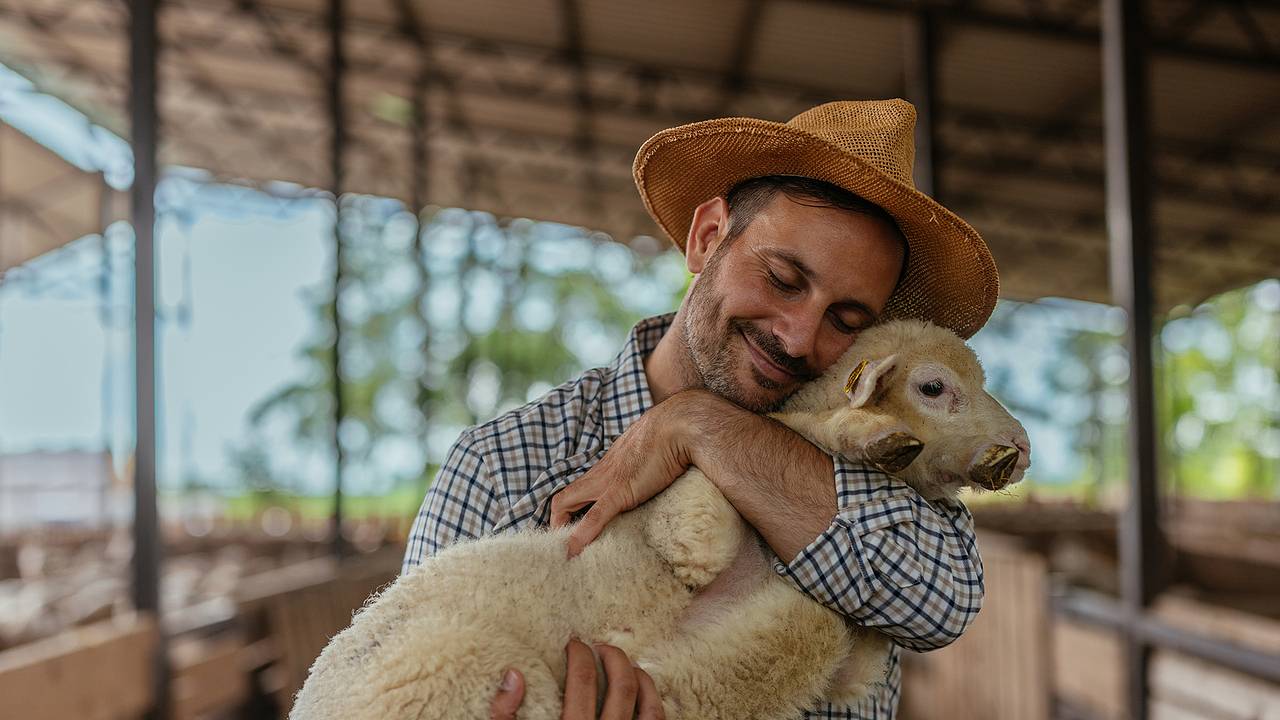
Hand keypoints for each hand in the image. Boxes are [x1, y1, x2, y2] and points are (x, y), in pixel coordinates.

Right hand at [489, 640, 665, 718]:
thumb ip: (504, 715)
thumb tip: (515, 674)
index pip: (583, 681)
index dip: (579, 655)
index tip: (573, 645)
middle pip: (622, 685)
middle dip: (613, 657)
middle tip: (600, 647)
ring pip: (648, 703)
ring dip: (640, 676)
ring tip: (626, 664)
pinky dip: (654, 701)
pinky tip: (643, 692)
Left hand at [550, 392, 705, 557]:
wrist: (679, 425)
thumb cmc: (670, 436)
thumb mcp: (650, 455)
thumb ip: (644, 466)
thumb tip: (654, 477)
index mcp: (609, 466)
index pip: (578, 488)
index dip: (571, 509)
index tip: (573, 528)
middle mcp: (601, 473)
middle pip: (564, 497)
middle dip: (557, 522)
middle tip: (561, 544)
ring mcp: (607, 482)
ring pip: (567, 504)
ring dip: (561, 529)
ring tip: (563, 554)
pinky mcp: (620, 491)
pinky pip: (594, 517)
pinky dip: (581, 536)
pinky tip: (573, 552)